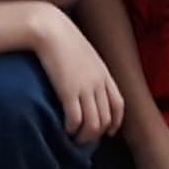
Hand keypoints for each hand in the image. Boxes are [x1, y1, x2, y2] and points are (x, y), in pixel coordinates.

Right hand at [26, 6, 124, 142]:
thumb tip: (86, 82)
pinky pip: (75, 120)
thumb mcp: (84, 53)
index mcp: (104, 73)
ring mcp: (84, 88)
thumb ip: (89, 69)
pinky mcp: (68, 92)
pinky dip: (72, 130)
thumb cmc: (62, 38)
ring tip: (75, 139)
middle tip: (86, 139)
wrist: (50, 29)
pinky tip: (65, 130)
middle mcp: (98, 83)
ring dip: (85, 136)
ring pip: (93, 124)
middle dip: (97, 134)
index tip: (108, 132)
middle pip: (106, 118)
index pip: (118, 104)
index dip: (115, 122)